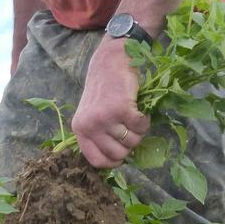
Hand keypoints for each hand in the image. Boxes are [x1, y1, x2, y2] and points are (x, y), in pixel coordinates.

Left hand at [71, 39, 150, 167]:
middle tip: (130, 129)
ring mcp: (105, 118)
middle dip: (129, 145)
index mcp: (80, 130)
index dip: (113, 162)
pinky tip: (139, 110)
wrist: (110, 62)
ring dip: (138, 132)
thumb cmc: (104, 89)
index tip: (122, 155)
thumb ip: (99, 135)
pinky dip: (144, 121)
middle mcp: (89, 126)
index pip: (96, 161)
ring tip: (133, 117)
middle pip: (118, 154)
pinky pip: (140, 127)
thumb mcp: (92, 114)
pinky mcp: (121, 109)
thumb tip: (118, 160)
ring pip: (131, 142)